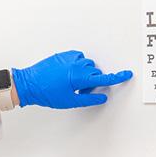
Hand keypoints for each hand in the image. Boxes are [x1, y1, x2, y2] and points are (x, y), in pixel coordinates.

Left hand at [12, 51, 132, 108]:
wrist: (28, 83)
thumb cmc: (46, 93)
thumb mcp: (69, 101)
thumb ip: (88, 99)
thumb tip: (102, 98)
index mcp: (79, 77)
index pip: (103, 78)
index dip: (117, 77)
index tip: (127, 74)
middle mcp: (77, 64)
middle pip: (95, 73)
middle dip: (92, 83)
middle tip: (80, 92)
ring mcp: (70, 58)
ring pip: (87, 66)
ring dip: (85, 75)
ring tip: (72, 84)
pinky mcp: (64, 55)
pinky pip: (78, 59)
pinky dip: (78, 66)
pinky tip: (68, 75)